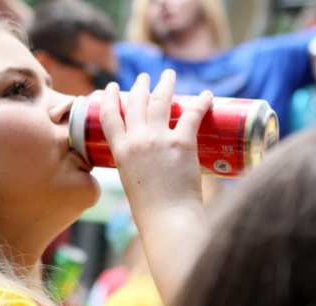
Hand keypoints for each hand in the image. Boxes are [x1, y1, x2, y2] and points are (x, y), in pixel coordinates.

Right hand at [98, 70, 212, 305]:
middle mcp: (136, 141)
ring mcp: (158, 140)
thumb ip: (138, 170)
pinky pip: (192, 114)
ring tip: (169, 75)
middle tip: (146, 78)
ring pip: (161, 101)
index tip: (112, 87)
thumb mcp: (133, 185)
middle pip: (136, 103)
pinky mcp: (182, 143)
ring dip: (165, 84)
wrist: (168, 220)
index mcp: (120, 153)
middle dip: (141, 86)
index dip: (109, 98)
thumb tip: (151, 167)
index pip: (109, 116)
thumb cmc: (152, 212)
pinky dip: (201, 102)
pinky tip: (206, 95)